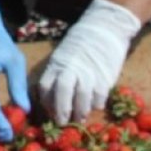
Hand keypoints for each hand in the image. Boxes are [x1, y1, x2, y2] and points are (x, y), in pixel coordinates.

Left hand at [38, 0, 140, 123]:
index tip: (50, 113)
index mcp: (57, 63)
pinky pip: (99, 95)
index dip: (46, 103)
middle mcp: (70, 66)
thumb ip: (58, 75)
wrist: (105, 27)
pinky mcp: (105, 75)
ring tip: (80, 119)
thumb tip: (53, 101)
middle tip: (62, 123)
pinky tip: (95, 105)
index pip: (45, 86)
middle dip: (61, 110)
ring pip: (81, 96)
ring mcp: (88, 70)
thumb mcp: (63, 56)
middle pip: (62, 91)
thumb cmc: (82, 45)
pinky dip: (96, 104)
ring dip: (80, 111)